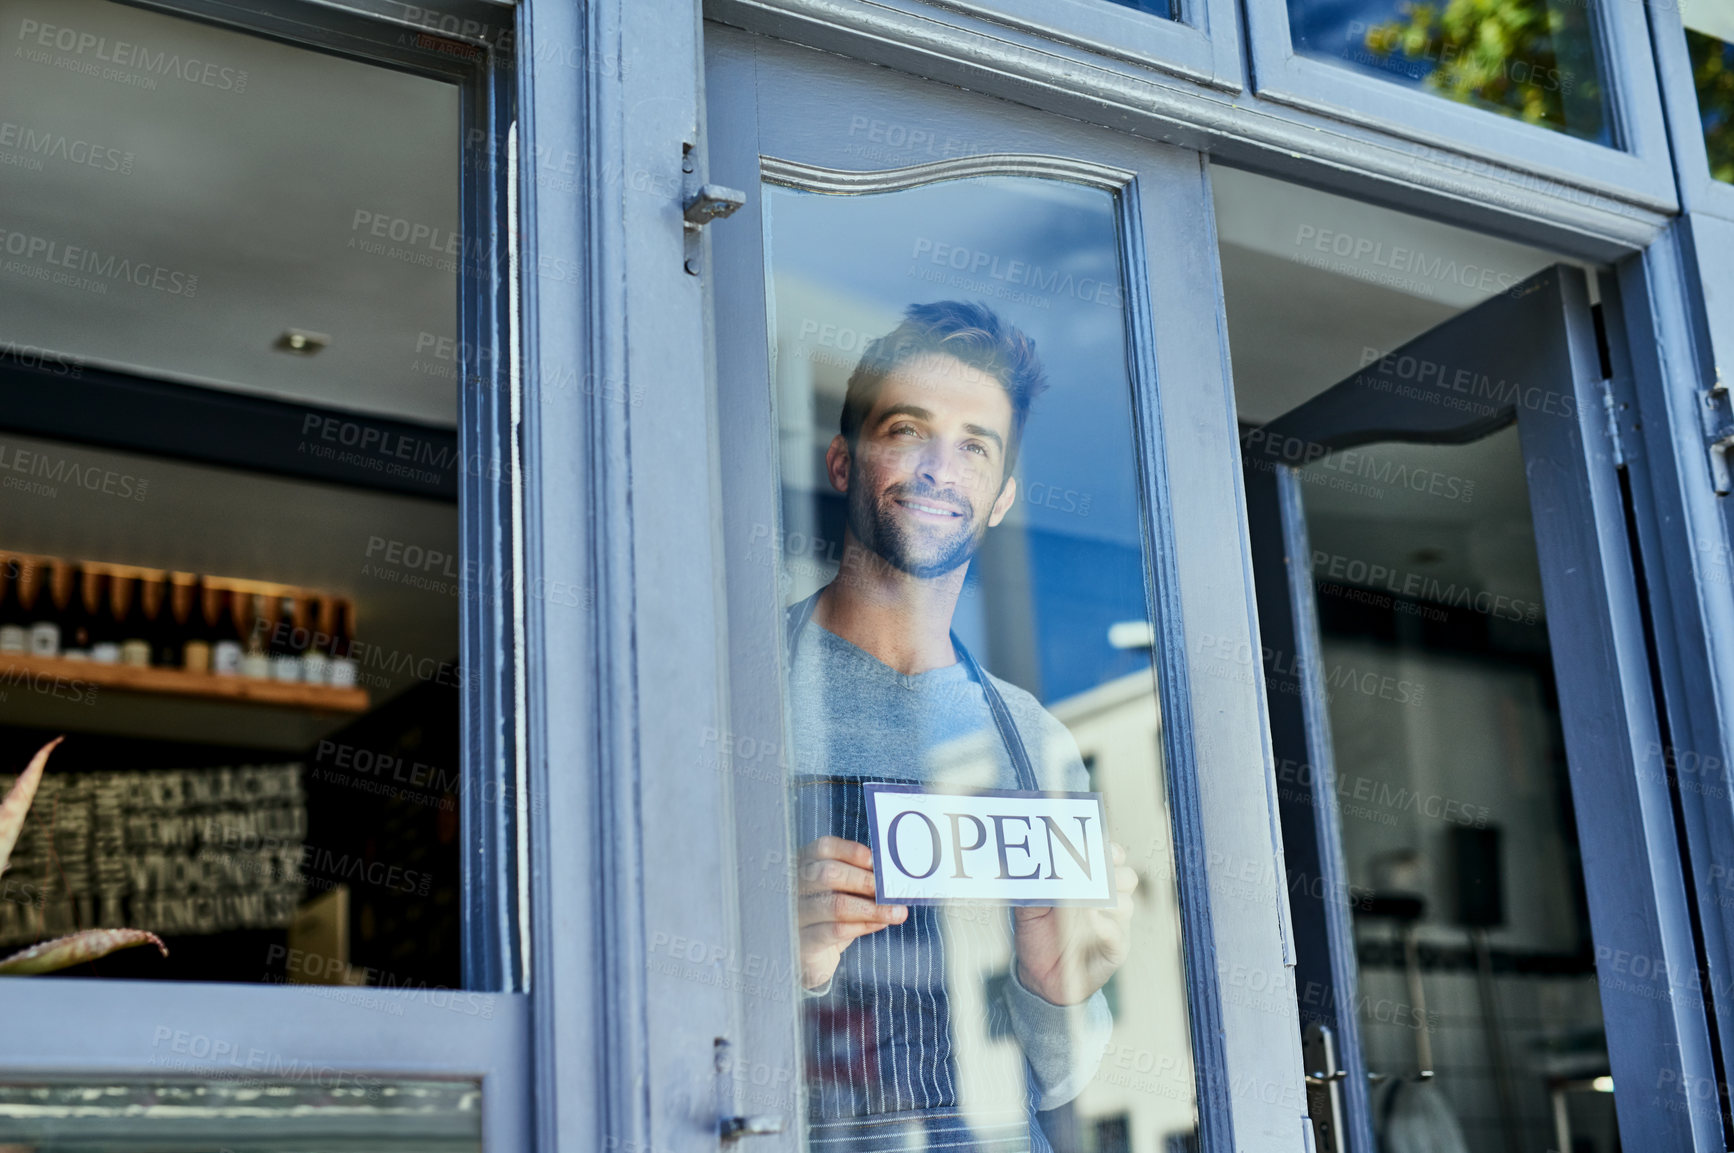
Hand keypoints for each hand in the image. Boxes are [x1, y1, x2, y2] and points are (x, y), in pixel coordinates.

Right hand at [797, 836, 907, 989]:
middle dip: (865, 881)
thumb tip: (892, 878)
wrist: (812, 957)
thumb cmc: (831, 916)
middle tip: (892, 890)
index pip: (824, 848)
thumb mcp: (843, 892)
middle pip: (828, 874)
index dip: (851, 852)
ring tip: (897, 912)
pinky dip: (863, 926)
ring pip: (835, 905)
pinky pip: (835, 931)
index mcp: (805, 864)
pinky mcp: (802, 942)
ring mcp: (795, 914)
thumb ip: (860, 880)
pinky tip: (880, 924)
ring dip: (873, 909)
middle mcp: (794, 885)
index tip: (875, 862)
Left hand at [1011, 841, 1135, 1005]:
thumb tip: (1029, 868)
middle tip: (1096, 870)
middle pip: (1127, 878)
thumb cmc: (1038, 935)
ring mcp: (1113, 926)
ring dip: (1109, 897)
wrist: (1039, 976)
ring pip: (1126, 905)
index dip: (1110, 851)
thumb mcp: (1028, 909)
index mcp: (1091, 885)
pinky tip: (1092, 921)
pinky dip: (1106, 926)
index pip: (1111, 860)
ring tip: (1086, 899)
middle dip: (1115, 871)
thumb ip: (1031, 888)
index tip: (1100, 847)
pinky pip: (1118, 936)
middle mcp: (1107, 903)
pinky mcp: (1114, 950)